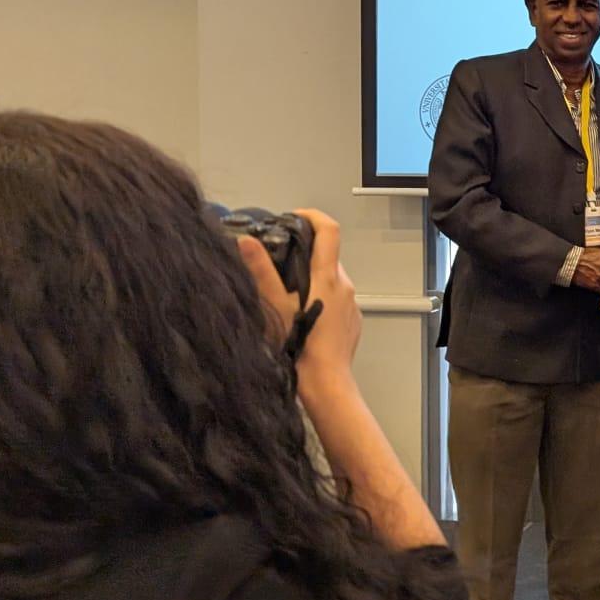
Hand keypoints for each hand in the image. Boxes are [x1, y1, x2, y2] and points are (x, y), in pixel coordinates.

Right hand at [238, 209, 361, 383]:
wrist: (325, 383)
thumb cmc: (301, 346)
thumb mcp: (275, 305)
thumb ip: (262, 271)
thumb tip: (247, 241)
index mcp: (328, 277)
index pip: (330, 230)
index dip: (313, 216)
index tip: (296, 216)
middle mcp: (345, 286)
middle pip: (328, 256)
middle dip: (305, 254)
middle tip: (279, 262)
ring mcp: (352, 304)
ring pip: (332, 280)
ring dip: (312, 279)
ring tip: (286, 294)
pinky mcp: (353, 320)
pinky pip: (338, 300)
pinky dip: (321, 299)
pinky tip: (302, 316)